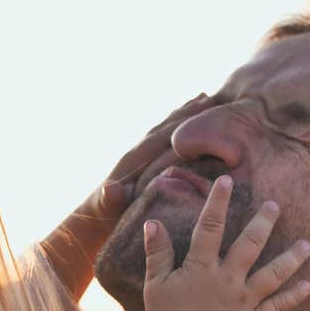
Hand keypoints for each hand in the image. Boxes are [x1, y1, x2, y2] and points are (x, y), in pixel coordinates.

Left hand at [87, 93, 215, 225]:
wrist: (96, 209)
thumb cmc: (107, 212)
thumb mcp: (109, 207)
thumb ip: (111, 199)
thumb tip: (109, 190)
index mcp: (132, 160)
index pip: (159, 138)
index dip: (179, 125)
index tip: (202, 111)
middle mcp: (137, 151)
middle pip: (165, 128)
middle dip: (187, 114)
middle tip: (212, 98)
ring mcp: (141, 152)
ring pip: (165, 128)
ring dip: (184, 115)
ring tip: (207, 99)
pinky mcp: (145, 157)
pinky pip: (165, 137)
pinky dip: (179, 124)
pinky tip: (193, 115)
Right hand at [143, 175, 309, 310]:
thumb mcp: (156, 282)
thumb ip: (158, 252)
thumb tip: (152, 223)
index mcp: (201, 268)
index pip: (210, 228)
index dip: (218, 203)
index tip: (227, 181)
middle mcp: (227, 280)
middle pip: (250, 245)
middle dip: (263, 222)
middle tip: (274, 205)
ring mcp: (243, 301)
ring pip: (273, 275)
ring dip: (291, 258)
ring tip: (306, 244)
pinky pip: (277, 308)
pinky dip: (293, 297)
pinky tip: (307, 285)